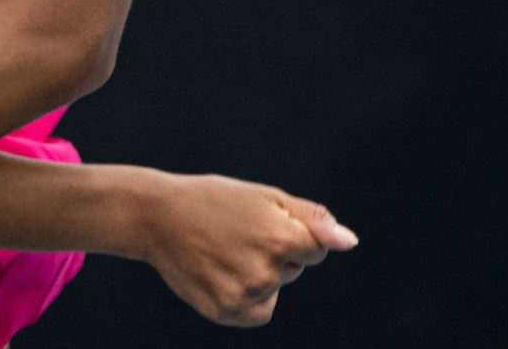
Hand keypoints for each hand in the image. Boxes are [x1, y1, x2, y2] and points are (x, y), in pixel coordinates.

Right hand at [129, 171, 358, 326]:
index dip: (293, 233)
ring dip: (259, 274)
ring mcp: (244, 296)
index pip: (316, 248)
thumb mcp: (266, 196)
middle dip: (275, 252)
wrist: (157, 216)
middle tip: (237, 232)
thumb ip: (313, 219)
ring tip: (224, 250)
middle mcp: (266, 272)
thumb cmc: (216, 201)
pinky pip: (257, 310)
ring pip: (274, 289)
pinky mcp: (225, 312)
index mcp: (281, 239)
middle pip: (294, 269)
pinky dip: (247, 296)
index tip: (264, 221)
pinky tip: (221, 273)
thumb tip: (350, 242)